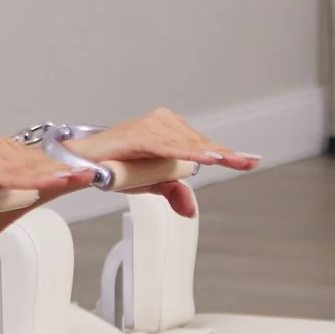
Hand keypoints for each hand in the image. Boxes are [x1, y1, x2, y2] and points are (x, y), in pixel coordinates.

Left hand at [0, 134, 94, 249]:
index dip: (40, 177)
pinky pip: (33, 157)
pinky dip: (51, 164)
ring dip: (59, 166)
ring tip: (86, 173)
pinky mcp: (6, 148)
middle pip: (31, 164)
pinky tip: (69, 170)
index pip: (13, 172)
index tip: (63, 179)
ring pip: (35, 159)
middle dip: (59, 170)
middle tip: (88, 175)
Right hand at [70, 107, 259, 218]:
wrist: (84, 162)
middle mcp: (162, 123)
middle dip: (224, 154)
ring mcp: (150, 126)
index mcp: (169, 132)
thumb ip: (172, 190)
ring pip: (186, 143)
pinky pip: (166, 145)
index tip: (250, 161)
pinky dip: (185, 152)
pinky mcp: (138, 133)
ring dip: (207, 153)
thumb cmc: (114, 165)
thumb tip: (190, 209)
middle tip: (247, 162)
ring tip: (228, 161)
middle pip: (199, 142)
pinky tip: (202, 159)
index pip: (203, 144)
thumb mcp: (149, 182)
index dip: (227, 153)